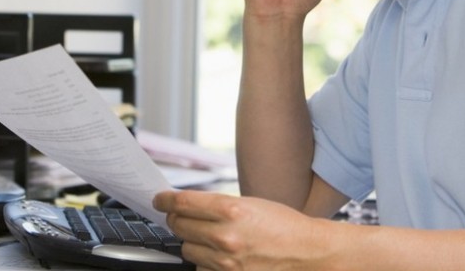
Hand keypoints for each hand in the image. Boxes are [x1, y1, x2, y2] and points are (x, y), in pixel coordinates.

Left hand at [153, 190, 330, 270]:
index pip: (183, 203)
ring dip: (192, 242)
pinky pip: (201, 269)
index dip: (165, 200)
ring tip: (209, 237)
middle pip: (179, 225)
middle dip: (178, 219)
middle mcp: (226, 235)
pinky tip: (218, 255)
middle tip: (181, 216)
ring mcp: (226, 261)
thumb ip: (217, 205)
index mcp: (231, 209)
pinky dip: (205, 262)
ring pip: (187, 249)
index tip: (159, 200)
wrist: (306, 252)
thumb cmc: (282, 224)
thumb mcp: (250, 203)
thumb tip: (187, 206)